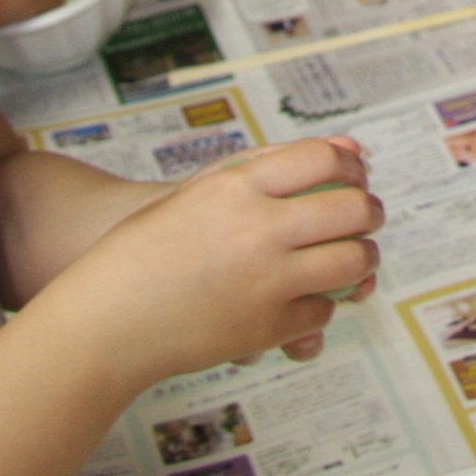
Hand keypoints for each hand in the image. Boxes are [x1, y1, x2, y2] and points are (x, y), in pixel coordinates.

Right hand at [53, 137, 380, 382]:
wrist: (106, 319)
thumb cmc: (147, 248)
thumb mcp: (201, 190)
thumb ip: (273, 164)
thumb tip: (352, 148)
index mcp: (236, 187)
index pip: (323, 160)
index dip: (350, 168)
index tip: (352, 179)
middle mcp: (257, 228)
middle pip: (352, 209)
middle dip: (370, 213)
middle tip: (365, 219)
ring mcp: (265, 280)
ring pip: (352, 263)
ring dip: (363, 260)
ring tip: (354, 259)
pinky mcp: (265, 327)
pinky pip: (323, 312)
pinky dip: (321, 306)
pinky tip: (305, 299)